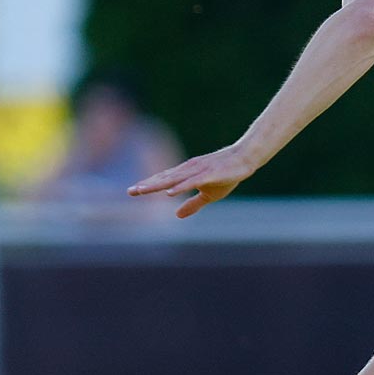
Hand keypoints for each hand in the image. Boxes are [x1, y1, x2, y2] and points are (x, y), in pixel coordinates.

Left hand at [128, 145, 256, 217]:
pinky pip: (192, 182)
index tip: (132, 191)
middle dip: (146, 185)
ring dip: (157, 185)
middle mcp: (188, 170)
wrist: (244, 159)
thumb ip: (192, 204)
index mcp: (186, 174)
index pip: (163, 180)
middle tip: (129, 192)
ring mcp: (198, 171)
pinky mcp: (209, 174)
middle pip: (164, 179)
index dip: (148, 185)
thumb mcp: (208, 194)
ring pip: (173, 180)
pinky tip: (170, 193)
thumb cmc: (227, 175)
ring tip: (142, 190)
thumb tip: (177, 215)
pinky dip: (180, 187)